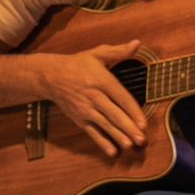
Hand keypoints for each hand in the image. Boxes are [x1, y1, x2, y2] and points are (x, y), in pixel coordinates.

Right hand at [32, 41, 147, 153]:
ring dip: (118, 136)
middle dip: (128, 128)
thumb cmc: (77, 64)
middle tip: (141, 139)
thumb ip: (118, 51)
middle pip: (114, 114)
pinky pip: (93, 132)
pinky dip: (102, 142)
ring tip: (130, 146)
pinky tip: (112, 151)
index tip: (143, 122)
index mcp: (101, 80)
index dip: (133, 111)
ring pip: (105, 125)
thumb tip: (137, 43)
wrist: (51, 76)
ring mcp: (86, 109)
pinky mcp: (79, 119)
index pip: (121, 97)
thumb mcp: (97, 53)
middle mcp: (94, 96)